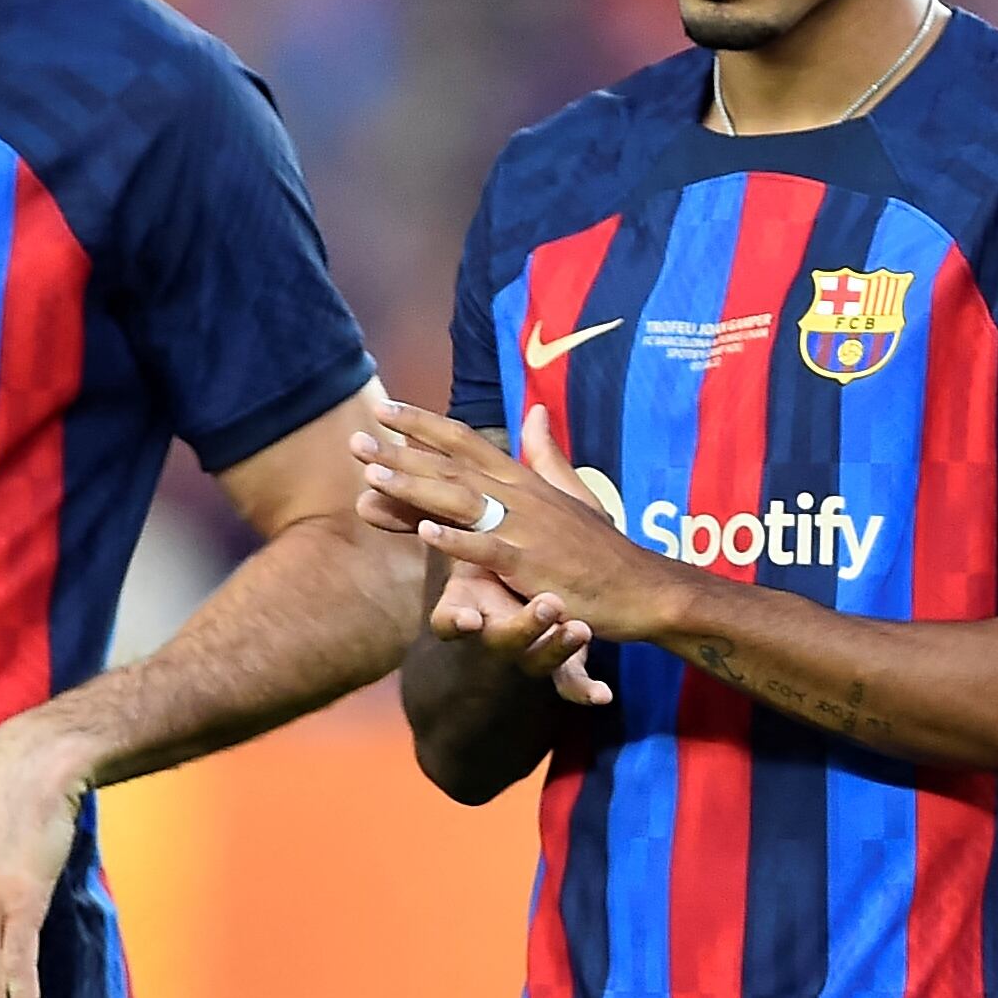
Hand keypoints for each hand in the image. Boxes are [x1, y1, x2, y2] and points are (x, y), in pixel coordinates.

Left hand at [359, 395, 687, 688]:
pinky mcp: (531, 564)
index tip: (385, 410)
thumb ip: (546, 454)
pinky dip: (457, 541)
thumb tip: (535, 412)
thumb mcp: (573, 494)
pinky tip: (425, 532)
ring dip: (416, 488)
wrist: (640, 587)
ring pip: (462, 502)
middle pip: (453, 466)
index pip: (466, 442)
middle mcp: (521, 496)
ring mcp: (526, 529)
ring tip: (373, 477)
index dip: (424, 425)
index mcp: (525, 480)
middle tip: (357, 439)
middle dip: (402, 453)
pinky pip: (488, 550)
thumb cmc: (602, 547)